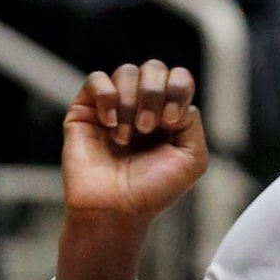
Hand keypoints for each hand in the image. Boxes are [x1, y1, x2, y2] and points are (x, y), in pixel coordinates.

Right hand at [51, 63, 208, 279]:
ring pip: (127, 72)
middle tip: (147, 129)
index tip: (171, 122)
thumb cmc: (152, 192)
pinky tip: (110, 125)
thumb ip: (193, 123)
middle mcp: (141, 106)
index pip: (178, 78)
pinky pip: (96, 79)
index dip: (177, 90)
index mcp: (167, 115)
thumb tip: (173, 100)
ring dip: (132, 103)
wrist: (115, 212)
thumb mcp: (192, 160)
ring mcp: (113, 107)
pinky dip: (107, 97)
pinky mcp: (85, 111)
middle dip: (154, 94)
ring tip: (127, 137)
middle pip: (154, 68)